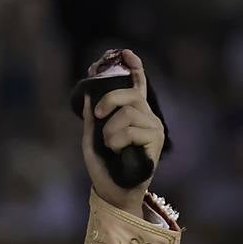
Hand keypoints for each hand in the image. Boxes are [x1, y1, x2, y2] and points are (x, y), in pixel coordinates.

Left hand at [80, 49, 164, 211]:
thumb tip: (86, 94)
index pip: (137, 84)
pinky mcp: (156, 139)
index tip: (125, 53)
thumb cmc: (104, 166)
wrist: (113, 190)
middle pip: (129, 94)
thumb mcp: (91, 139)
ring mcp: (153, 126)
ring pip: (127, 113)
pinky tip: (118, 152)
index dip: (134, 67)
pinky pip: (130, 130)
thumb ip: (91, 118)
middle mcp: (146, 116)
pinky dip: (116, 141)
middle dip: (109, 100)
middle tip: (99, 114)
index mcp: (132, 112)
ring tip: (111, 146)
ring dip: (110, 131)